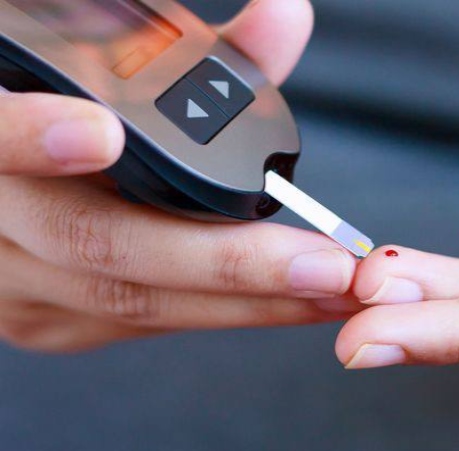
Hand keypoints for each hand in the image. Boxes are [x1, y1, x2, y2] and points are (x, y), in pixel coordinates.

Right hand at [0, 0, 358, 352]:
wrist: (13, 195)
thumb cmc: (70, 118)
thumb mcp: (109, 75)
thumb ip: (197, 52)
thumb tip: (286, 16)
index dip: (29, 135)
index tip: (102, 133)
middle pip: (95, 243)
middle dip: (225, 261)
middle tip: (323, 264)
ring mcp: (14, 282)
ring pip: (129, 300)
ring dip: (246, 302)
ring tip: (334, 289)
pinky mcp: (46, 320)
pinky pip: (141, 320)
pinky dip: (222, 311)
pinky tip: (289, 303)